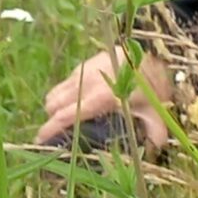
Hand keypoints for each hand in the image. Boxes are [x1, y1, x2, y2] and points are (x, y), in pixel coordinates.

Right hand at [36, 45, 170, 148]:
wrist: (148, 50)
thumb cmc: (151, 81)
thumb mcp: (155, 107)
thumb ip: (155, 129)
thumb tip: (157, 146)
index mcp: (100, 97)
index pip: (66, 116)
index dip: (50, 129)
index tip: (39, 140)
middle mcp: (85, 83)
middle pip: (53, 105)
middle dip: (53, 120)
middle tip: (62, 132)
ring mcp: (81, 72)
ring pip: (54, 93)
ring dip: (56, 107)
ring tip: (68, 117)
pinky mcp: (82, 65)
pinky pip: (63, 83)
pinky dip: (64, 94)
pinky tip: (78, 101)